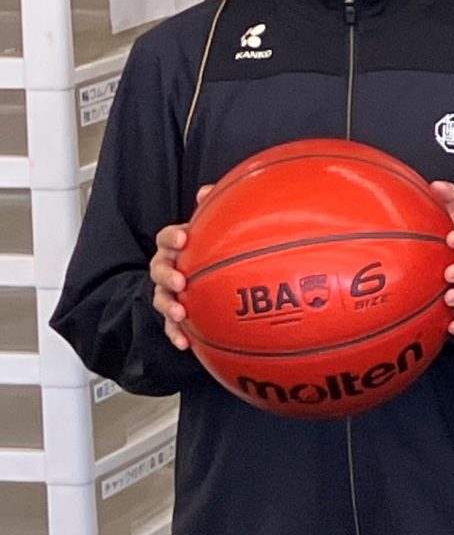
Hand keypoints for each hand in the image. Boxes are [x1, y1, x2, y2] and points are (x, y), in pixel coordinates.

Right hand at [147, 194, 208, 350]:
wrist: (203, 274)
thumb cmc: (206, 248)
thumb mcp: (211, 228)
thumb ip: (213, 209)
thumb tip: (211, 191)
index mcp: (174, 247)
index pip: (167, 237)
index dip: (172, 236)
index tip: (184, 237)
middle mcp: (167, 267)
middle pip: (158, 269)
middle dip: (167, 275)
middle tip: (181, 281)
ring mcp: (168, 291)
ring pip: (161, 298)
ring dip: (169, 306)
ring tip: (181, 314)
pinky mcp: (174, 313)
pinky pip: (170, 325)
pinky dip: (175, 333)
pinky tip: (185, 343)